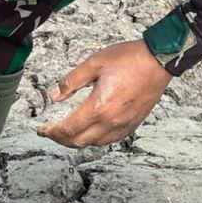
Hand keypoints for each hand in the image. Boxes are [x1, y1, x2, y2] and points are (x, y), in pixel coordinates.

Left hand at [38, 39, 171, 147]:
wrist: (159, 60)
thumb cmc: (131, 59)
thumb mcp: (94, 63)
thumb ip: (71, 81)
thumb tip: (55, 95)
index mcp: (100, 107)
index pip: (68, 129)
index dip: (51, 131)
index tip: (42, 130)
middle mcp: (112, 121)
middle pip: (79, 141)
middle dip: (60, 139)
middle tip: (49, 132)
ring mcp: (124, 125)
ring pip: (94, 143)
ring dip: (77, 141)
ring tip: (66, 132)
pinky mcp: (133, 124)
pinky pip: (110, 140)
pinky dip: (95, 139)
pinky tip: (90, 131)